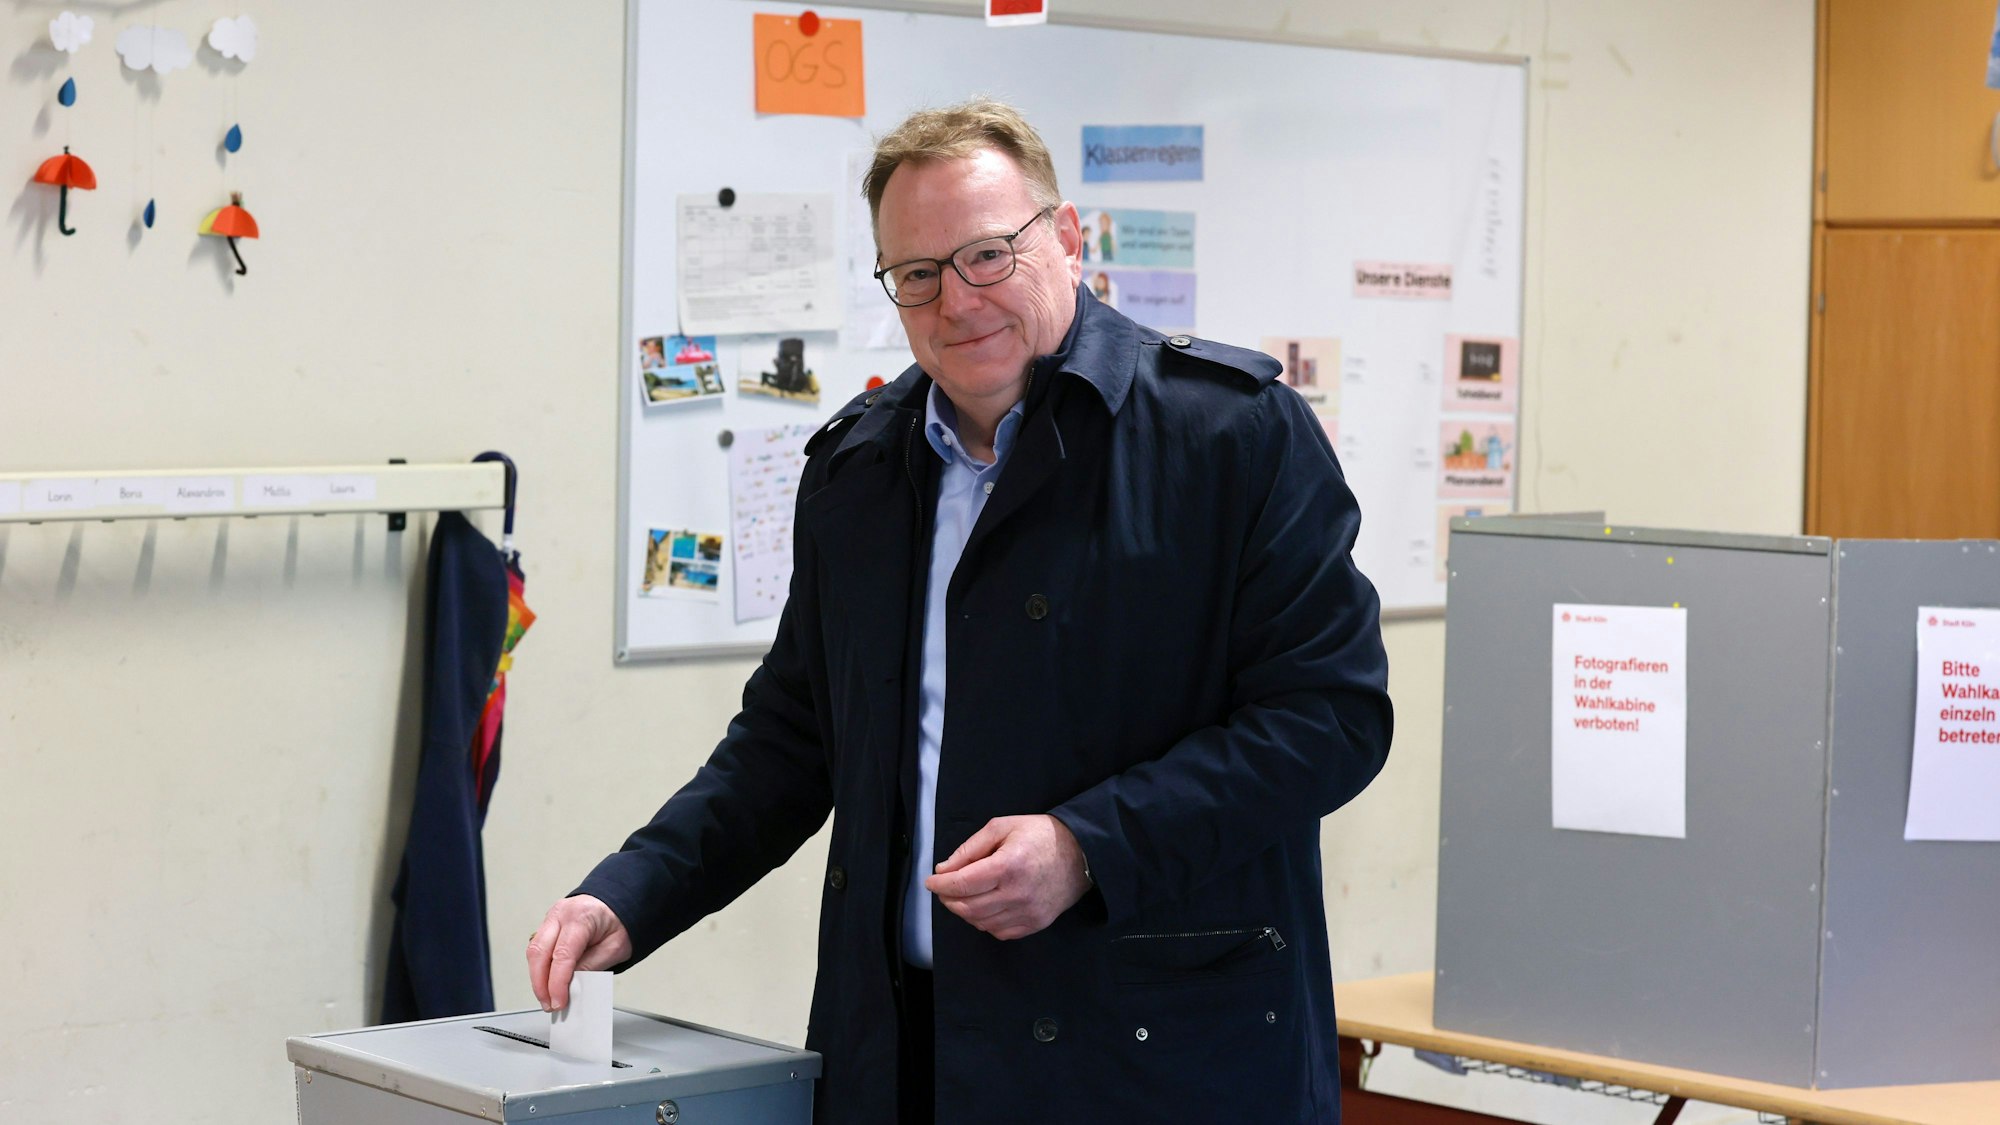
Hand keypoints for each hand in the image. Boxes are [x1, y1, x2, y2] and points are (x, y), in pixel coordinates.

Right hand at [526, 894, 632, 1011]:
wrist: (618, 903)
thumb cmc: (619, 922)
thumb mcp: (615, 947)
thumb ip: (592, 966)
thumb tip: (572, 987)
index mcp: (581, 916)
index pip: (562, 954)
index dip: (557, 983)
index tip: (558, 1002)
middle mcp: (561, 913)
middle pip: (538, 952)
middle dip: (540, 984)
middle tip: (549, 1004)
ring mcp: (551, 917)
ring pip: (533, 951)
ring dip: (537, 978)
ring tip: (548, 998)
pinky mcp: (548, 925)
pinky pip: (537, 948)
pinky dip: (540, 968)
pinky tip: (547, 982)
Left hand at [924, 815, 1091, 940]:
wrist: (1081, 854)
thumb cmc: (1041, 836)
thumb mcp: (1002, 827)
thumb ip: (970, 848)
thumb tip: (945, 870)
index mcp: (1008, 866)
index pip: (961, 884)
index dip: (940, 885)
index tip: (931, 881)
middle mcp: (1017, 894)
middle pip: (967, 907)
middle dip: (948, 899)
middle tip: (944, 888)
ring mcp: (1027, 913)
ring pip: (980, 922)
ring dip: (964, 911)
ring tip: (963, 895)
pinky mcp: (1035, 924)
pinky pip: (998, 932)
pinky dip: (984, 921)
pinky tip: (985, 906)